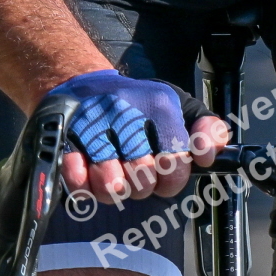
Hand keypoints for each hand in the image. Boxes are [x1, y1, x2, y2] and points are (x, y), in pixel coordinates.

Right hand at [51, 70, 228, 204]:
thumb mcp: (179, 108)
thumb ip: (205, 129)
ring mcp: (93, 124)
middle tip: (139, 175)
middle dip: (144, 186)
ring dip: (115, 189)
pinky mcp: (65, 137)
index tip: (167, 174)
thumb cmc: (138, 106)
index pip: (175, 159)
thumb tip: (210, 153)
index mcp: (159, 104)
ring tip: (116, 177)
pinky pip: (76, 179)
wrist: (85, 86)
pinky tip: (89, 176)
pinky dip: (84, 187)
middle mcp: (126, 110)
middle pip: (143, 176)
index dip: (173, 178)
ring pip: (111, 184)